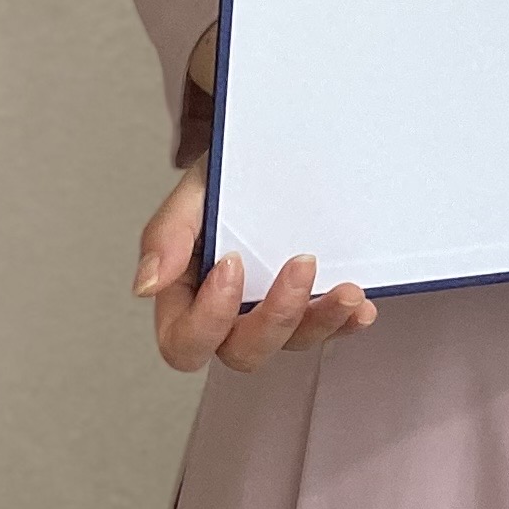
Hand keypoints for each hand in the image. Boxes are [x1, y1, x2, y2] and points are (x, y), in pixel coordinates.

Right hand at [134, 164, 375, 372]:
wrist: (270, 155)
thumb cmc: (224, 179)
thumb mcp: (193, 193)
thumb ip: (167, 235)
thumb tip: (146, 286)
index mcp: (187, 298)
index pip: (185, 343)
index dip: (209, 318)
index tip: (233, 261)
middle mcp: (229, 318)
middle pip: (244, 352)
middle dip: (276, 316)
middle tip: (302, 262)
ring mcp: (273, 315)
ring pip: (293, 344)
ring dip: (323, 322)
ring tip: (349, 291)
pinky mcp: (312, 307)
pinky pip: (330, 330)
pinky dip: (347, 322)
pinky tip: (362, 307)